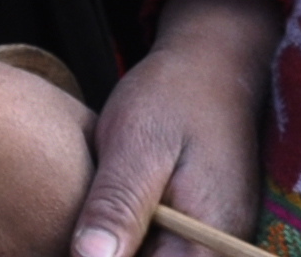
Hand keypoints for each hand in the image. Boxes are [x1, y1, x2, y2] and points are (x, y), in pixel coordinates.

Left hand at [71, 0, 281, 256]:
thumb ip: (117, 205)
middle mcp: (218, 253)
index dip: (104, 256)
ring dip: (120, 243)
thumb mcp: (137, 142)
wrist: (216, 63)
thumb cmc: (176, 94)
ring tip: (97, 208)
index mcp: (206, 243)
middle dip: (111, 248)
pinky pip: (164, 249)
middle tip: (87, 210)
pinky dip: (133, 237)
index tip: (81, 232)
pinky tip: (111, 213)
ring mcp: (214, 244)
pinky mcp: (203, 231)